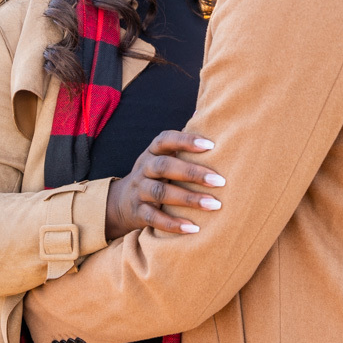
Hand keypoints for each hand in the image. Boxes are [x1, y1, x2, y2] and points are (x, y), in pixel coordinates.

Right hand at [104, 131, 224, 240]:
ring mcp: (139, 191)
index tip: (211, 145)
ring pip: (161, 192)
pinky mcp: (138, 212)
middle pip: (164, 166)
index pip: (166, 140)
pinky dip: (173, 224)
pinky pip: (154, 218)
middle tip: (220, 181)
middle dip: (193, 173)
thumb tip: (201, 114)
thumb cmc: (156, 176)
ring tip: (214, 205)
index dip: (186, 141)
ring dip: (189, 199)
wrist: (122, 202)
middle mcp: (144, 169)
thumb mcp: (162, 157)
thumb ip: (181, 142)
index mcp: (153, 152)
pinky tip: (194, 228)